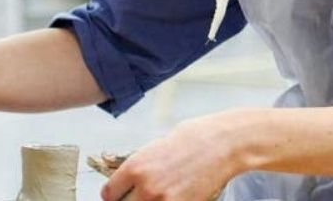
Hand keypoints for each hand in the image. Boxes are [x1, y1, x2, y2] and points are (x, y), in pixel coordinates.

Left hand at [100, 113, 244, 200]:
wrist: (223, 144)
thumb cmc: (193, 139)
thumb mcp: (156, 147)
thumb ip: (139, 166)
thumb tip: (129, 180)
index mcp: (135, 166)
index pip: (108, 194)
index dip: (114, 195)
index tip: (119, 195)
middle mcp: (146, 187)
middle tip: (138, 195)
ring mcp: (163, 200)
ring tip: (158, 194)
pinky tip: (174, 195)